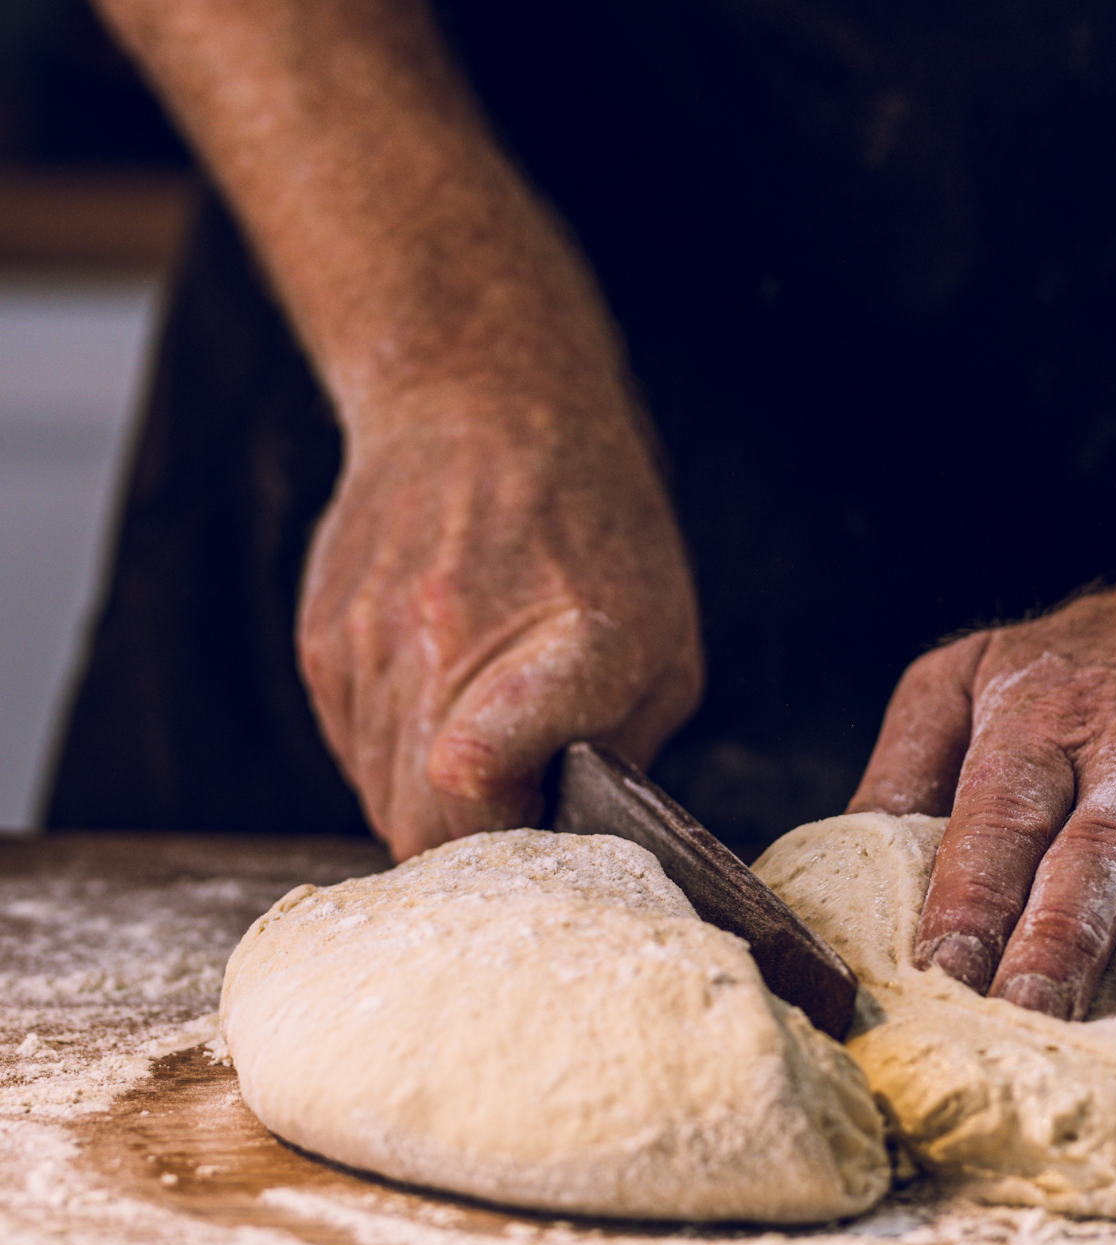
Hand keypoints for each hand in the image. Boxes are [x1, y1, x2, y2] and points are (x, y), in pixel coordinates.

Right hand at [298, 377, 702, 861]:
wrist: (481, 401)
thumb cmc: (595, 525)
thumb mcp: (664, 639)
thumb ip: (626, 748)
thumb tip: (578, 834)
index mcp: (568, 644)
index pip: (490, 744)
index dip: (485, 795)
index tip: (491, 798)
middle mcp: (452, 646)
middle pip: (426, 824)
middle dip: (474, 843)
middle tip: (517, 808)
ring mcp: (373, 645)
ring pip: (383, 796)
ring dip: (432, 795)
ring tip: (482, 727)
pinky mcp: (321, 642)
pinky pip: (352, 749)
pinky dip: (395, 750)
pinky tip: (439, 689)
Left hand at [849, 555, 1115, 1031]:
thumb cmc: (1109, 655)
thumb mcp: (982, 666)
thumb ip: (909, 756)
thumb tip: (846, 853)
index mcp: (1048, 720)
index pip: (999, 818)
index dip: (969, 896)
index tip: (937, 974)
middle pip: (1095, 856)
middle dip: (1057, 940)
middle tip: (1024, 1019)